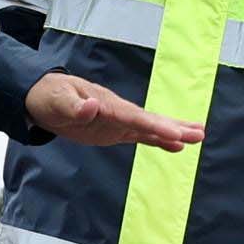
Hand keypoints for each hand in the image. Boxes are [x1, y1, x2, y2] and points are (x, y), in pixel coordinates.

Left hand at [25, 71, 203, 151]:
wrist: (44, 98)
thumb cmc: (50, 97)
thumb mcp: (57, 102)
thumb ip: (75, 107)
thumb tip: (92, 107)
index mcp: (106, 104)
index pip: (135, 117)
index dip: (156, 126)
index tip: (176, 134)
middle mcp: (118, 111)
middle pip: (150, 120)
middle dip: (174, 127)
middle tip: (200, 134)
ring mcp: (119, 121)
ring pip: (151, 127)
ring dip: (174, 132)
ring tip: (200, 136)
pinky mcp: (116, 130)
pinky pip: (141, 136)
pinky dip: (160, 140)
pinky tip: (177, 146)